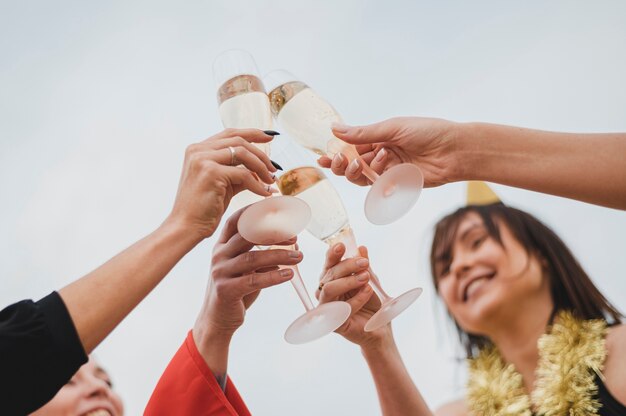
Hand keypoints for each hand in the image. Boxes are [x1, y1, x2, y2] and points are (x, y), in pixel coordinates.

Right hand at [166, 128, 278, 239]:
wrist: (186, 227)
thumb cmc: (204, 209)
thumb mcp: (223, 184)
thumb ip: (238, 172)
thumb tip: (264, 170)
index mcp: (198, 149)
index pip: (230, 133)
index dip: (252, 133)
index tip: (270, 137)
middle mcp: (198, 150)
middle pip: (238, 140)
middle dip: (261, 153)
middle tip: (275, 167)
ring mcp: (203, 159)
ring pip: (242, 153)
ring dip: (261, 166)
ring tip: (271, 180)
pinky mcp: (210, 173)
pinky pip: (243, 174)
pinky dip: (257, 184)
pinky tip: (264, 193)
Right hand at [193, 208, 302, 339]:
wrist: (217, 319)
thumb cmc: (236, 290)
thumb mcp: (250, 270)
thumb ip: (266, 256)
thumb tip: (293, 245)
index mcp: (223, 246)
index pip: (236, 221)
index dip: (255, 211)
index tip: (276, 208)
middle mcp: (219, 255)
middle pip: (247, 236)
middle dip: (274, 234)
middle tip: (294, 236)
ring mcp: (220, 272)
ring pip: (253, 258)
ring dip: (279, 256)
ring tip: (298, 257)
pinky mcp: (225, 290)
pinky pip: (253, 280)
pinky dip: (273, 277)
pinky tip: (288, 275)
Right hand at [316, 244, 390, 348]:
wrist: (381, 328)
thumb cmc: (372, 304)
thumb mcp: (371, 281)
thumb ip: (364, 266)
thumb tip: (361, 248)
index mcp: (333, 280)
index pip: (329, 264)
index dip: (332, 254)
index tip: (342, 246)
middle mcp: (326, 292)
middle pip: (329, 274)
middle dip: (347, 266)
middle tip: (364, 263)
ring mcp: (327, 308)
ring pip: (329, 289)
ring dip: (348, 281)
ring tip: (366, 278)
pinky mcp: (333, 323)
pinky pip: (340, 308)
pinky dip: (356, 299)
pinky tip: (368, 292)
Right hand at [318, 117, 458, 187]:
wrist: (455, 150)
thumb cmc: (428, 132)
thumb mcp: (392, 128)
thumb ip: (363, 133)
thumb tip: (334, 129)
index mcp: (379, 138)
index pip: (351, 147)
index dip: (336, 153)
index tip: (321, 157)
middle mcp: (382, 154)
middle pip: (353, 165)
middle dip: (343, 165)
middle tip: (341, 162)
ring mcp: (390, 170)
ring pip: (363, 178)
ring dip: (358, 172)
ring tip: (363, 163)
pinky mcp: (399, 184)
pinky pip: (379, 187)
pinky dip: (376, 181)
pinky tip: (383, 168)